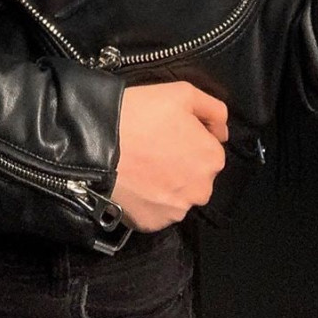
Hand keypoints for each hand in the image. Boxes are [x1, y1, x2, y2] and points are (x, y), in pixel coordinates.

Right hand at [110, 81, 227, 232]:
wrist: (96, 143)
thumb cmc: (141, 114)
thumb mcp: (183, 92)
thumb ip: (214, 110)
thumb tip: (222, 132)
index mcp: (212, 159)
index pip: (209, 149)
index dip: (189, 137)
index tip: (168, 130)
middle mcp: (201, 190)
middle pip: (195, 175)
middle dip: (181, 163)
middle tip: (153, 146)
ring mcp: (175, 211)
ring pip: (177, 195)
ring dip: (166, 183)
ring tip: (141, 164)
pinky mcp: (152, 224)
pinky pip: (156, 211)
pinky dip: (148, 200)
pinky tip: (134, 181)